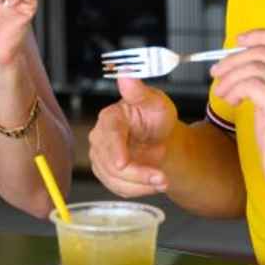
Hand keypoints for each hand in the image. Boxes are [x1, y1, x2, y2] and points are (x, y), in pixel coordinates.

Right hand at [88, 77, 176, 196]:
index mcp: (110, 118)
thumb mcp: (156, 103)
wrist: (158, 138)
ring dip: (142, 184)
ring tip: (164, 181)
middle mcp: (100, 138)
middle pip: (112, 162)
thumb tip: (125, 74)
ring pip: (115, 179)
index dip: (115, 150)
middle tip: (163, 179)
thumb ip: (140, 92)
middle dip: (139, 174)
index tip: (123, 163)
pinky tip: (153, 183)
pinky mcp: (105, 173)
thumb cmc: (155, 119)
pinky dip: (139, 190)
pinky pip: (119, 188)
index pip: (109, 135)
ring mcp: (100, 157)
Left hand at [209, 29, 264, 200]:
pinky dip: (233, 89)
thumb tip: (239, 60)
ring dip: (230, 78)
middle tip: (216, 73)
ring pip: (253, 67)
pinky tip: (230, 101)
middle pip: (263, 51)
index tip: (238, 41)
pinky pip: (250, 84)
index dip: (260, 35)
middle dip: (233, 60)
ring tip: (223, 93)